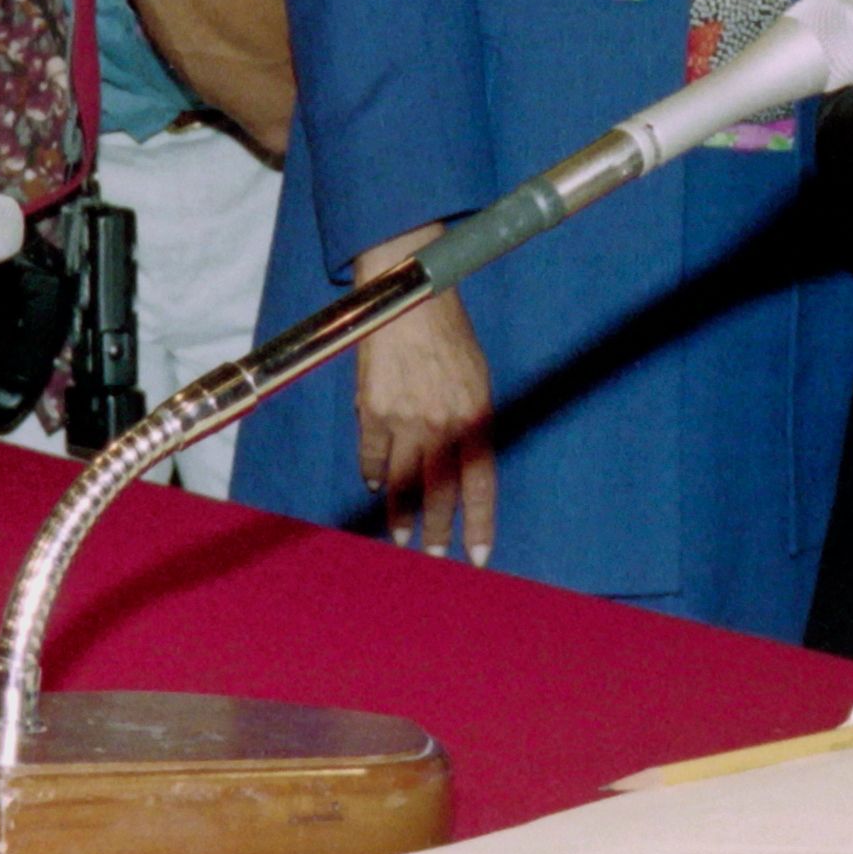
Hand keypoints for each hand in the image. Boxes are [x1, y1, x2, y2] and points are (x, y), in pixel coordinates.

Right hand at [347, 220, 494, 561]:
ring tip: (403, 537)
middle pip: (439, 492)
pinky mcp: (372, 410)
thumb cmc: (451, 334)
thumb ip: (473, 421)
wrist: (410, 297)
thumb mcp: (478, 378)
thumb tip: (463, 462)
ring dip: (402, 515)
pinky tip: (374, 486)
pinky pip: (371, 456)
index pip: (480, 484)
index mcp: (475, 416)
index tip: (478, 554)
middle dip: (439, 530)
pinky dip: (372, 474)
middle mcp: (442, 425)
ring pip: (402, 483)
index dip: (479, 523)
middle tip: (434, 556)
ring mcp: (404, 420)